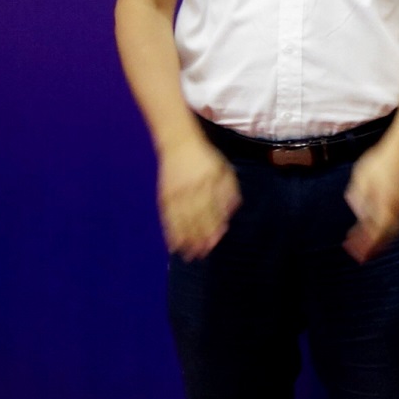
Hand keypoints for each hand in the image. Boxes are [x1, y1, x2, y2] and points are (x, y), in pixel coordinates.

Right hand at [158, 137, 239, 259]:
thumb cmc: (206, 158)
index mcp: (209, 183)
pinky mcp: (165, 194)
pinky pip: (167, 216)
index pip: (212, 209)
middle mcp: (192, 189)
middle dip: (198, 237)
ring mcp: (177, 192)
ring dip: (184, 239)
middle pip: (196, 217)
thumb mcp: (224, 170)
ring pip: (180, 219)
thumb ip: (230, 190)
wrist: (178, 142)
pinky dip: (170, 231)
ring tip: (188, 255)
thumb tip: (232, 210)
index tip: (215, 241)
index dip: (213, 226)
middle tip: (202, 255)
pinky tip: (173, 244)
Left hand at [342, 144, 398, 261]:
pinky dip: (385, 232)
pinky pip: (395, 225)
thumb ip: (359, 200)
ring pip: (392, 233)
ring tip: (364, 245)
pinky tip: (375, 230)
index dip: (363, 244)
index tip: (350, 248)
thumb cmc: (380, 163)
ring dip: (379, 241)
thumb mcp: (361, 180)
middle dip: (371, 247)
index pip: (375, 233)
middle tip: (357, 254)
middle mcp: (398, 210)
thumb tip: (360, 215)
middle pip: (385, 237)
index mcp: (386, 205)